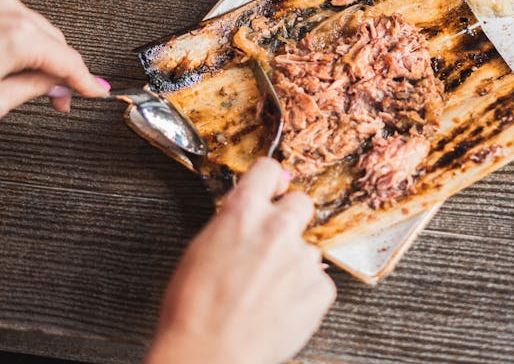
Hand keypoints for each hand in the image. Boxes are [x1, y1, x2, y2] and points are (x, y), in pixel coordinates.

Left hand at [0, 0, 108, 119]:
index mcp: (17, 36)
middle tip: (58, 97)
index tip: (97, 90)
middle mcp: (8, 10)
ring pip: (35, 28)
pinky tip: (6, 58)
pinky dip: (17, 37)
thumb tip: (56, 84)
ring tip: (23, 80)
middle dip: (58, 69)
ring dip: (37, 52)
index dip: (86, 81)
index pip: (69, 61)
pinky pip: (13, 18)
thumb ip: (34, 89)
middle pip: (54, 41)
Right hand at [146, 158, 335, 363]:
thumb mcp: (200, 248)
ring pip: (307, 247)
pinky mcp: (319, 289)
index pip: (268, 169)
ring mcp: (302, 258)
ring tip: (266, 291)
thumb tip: (246, 213)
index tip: (271, 187)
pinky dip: (304, 292)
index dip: (269, 180)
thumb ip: (231, 223)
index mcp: (243, 211)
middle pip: (301, 202)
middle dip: (289, 218)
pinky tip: (280, 307)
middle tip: (273, 241)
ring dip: (293, 262)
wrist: (209, 356)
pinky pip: (318, 281)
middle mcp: (277, 227)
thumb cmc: (194, 310)